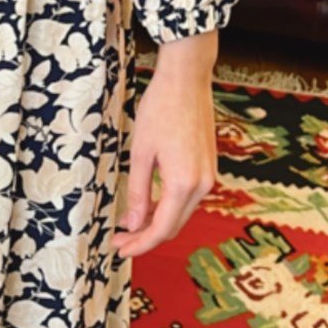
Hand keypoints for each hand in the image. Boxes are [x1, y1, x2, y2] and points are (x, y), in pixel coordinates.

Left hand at [112, 31, 218, 259]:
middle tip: (119, 239)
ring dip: (157, 222)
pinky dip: (168, 206)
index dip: (139, 244)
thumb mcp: (141, 153)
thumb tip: (134, 224)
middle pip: (173, 225)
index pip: (161, 229)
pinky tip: (149, 205)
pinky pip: (187, 197)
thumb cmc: (161, 109)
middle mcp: (202, 185)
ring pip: (181, 213)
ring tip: (129, 224)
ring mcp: (208, 176)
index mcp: (184, 183)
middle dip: (145, 236)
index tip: (119, 248)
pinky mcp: (208, 167)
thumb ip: (138, 192)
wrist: (187, 79)